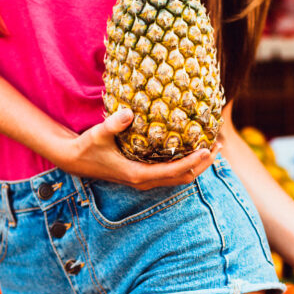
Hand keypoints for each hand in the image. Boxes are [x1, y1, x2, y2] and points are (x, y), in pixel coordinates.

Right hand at [58, 109, 220, 189]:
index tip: (208, 149)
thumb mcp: (98, 134)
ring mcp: (145, 181)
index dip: (193, 161)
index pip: (174, 171)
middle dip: (203, 164)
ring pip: (180, 178)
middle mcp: (145, 182)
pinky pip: (172, 174)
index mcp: (138, 175)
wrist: (74, 161)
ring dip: (198, 165)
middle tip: (219, 145)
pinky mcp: (144, 176)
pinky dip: (187, 164)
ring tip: (214, 147)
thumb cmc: (87, 147)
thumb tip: (130, 112)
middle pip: (183, 178)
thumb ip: (113, 124)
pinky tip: (193, 149)